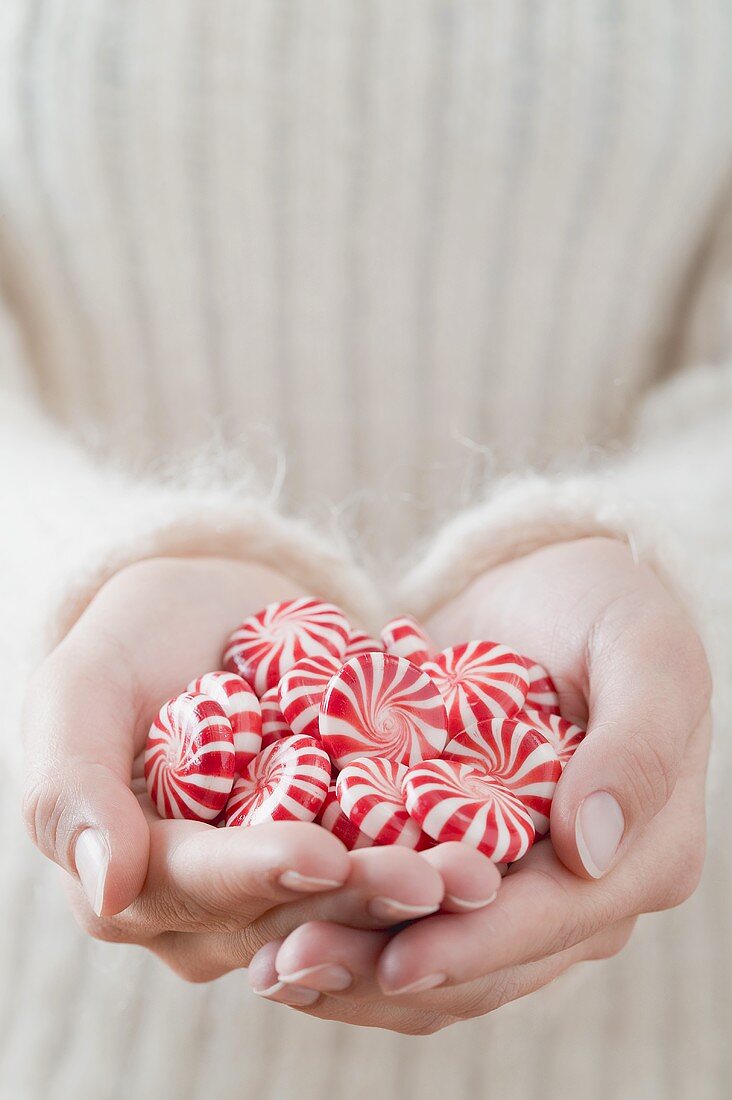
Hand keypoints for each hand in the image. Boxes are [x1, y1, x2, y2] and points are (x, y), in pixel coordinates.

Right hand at [22, 556, 494, 988]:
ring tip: (484, 864)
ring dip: (419, 885)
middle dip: (365, 896)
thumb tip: (106, 891)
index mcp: (139, 882)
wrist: (203, 611)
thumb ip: (71, 787)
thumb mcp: (78, 692)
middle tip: (442, 876)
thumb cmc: (127, 645)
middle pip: (292, 909)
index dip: (260, 874)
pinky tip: (495, 831)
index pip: (200, 887)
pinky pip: (391, 852)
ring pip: (354, 898)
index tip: (323, 854)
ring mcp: (285, 882)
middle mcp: (215, 905)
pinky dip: (437, 841)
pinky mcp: (343, 845)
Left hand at [249, 537, 710, 1030]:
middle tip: (290, 968)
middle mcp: (587, 891)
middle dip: (389, 970)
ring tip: (268, 965)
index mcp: (647, 856)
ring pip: (440, 954)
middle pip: (487, 960)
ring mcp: (521, 884)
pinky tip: (274, 925)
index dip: (476, 946)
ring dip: (355, 967)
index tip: (396, 963)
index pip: (556, 920)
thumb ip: (636, 744)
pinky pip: (407, 913)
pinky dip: (348, 921)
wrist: (546, 587)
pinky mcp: (463, 861)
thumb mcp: (641, 649)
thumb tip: (592, 850)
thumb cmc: (605, 606)